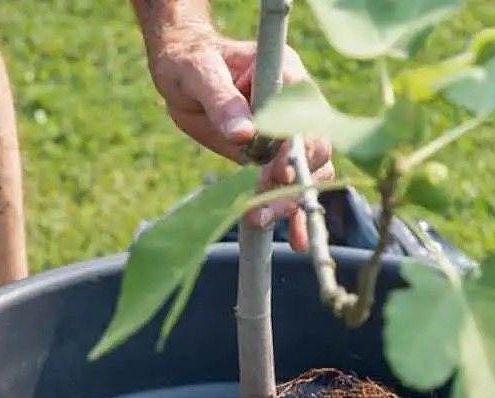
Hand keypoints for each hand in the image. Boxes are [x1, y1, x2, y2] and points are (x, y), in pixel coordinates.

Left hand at [148, 29, 332, 251]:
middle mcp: (296, 107)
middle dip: (291, 185)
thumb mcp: (200, 73)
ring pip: (306, 174)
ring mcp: (288, 135)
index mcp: (286, 77)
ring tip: (261, 220)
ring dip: (291, 202)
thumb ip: (222, 100)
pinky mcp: (274, 158)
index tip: (275, 174)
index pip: (304, 117)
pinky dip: (293, 213)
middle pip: (312, 153)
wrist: (183, 72)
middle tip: (260, 209)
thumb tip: (244, 134)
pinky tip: (295, 240)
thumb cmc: (191, 61)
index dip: (295, 149)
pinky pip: (291, 187)